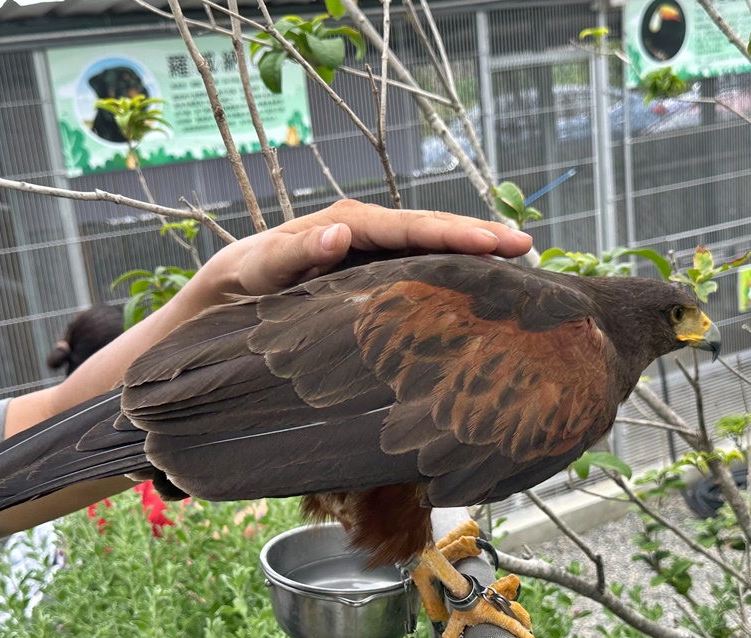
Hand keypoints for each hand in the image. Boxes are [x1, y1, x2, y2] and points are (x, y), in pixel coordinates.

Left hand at [195, 199, 533, 298]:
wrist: (224, 297)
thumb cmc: (239, 283)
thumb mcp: (257, 270)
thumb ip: (293, 254)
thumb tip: (339, 235)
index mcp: (343, 226)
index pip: (408, 228)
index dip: (453, 235)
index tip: (494, 245)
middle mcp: (362, 231)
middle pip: (429, 228)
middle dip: (478, 234)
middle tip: (526, 245)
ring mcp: (369, 250)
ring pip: (429, 244)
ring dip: (471, 248)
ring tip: (517, 255)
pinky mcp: (370, 271)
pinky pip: (417, 264)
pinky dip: (450, 266)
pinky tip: (478, 279)